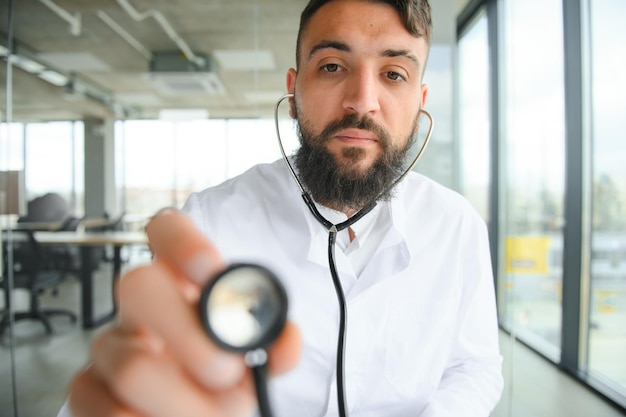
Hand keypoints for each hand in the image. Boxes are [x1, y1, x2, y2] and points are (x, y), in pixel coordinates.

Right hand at [68, 210, 300, 416]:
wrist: (191, 413)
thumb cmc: (220, 378)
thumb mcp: (253, 360)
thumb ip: (272, 346)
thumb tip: (286, 339)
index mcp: (181, 286)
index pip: (166, 232)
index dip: (182, 241)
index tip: (211, 269)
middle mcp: (141, 308)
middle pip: (137, 285)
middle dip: (187, 332)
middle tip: (225, 370)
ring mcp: (110, 347)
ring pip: (131, 365)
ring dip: (182, 402)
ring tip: (212, 415)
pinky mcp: (89, 390)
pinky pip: (108, 410)